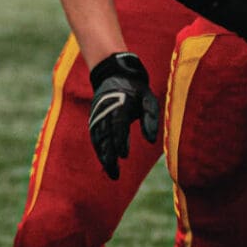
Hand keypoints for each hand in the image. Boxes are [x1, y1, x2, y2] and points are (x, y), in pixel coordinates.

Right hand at [87, 52, 159, 178]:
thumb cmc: (136, 88)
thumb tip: (152, 140)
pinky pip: (95, 136)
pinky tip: (106, 161)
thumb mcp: (148, 98)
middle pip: (105, 137)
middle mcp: (105, 110)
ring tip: (111, 172)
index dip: (120, 141)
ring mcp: (97, 114)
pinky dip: (99, 149)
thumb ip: (151, 118)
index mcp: (119, 104)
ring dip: (103, 156)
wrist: (114, 72)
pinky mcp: (94, 118)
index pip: (118, 126)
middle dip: (109, 156)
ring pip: (98, 139)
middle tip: (115, 174)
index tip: (124, 155)